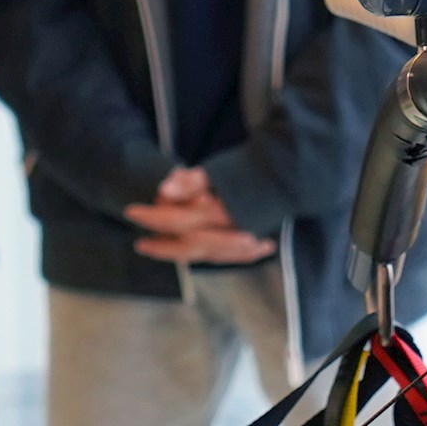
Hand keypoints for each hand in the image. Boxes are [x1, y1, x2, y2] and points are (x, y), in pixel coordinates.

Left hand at [125, 165, 274, 266]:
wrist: (295, 172)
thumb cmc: (253, 168)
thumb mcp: (219, 171)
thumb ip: (192, 181)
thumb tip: (163, 188)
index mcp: (221, 214)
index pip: (178, 222)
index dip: (153, 218)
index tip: (131, 212)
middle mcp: (231, 233)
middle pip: (191, 247)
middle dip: (163, 247)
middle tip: (140, 244)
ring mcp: (245, 239)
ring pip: (209, 254)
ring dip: (182, 254)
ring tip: (159, 247)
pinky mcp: (257, 238)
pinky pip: (232, 256)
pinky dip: (214, 256)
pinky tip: (200, 255)